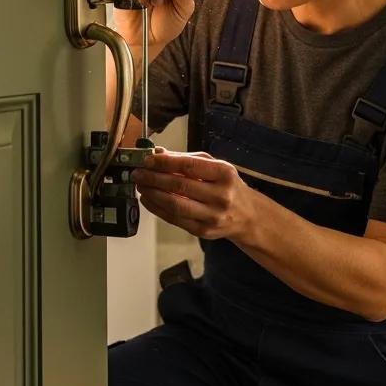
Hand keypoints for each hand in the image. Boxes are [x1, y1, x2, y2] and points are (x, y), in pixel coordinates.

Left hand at [131, 147, 256, 240]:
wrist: (248, 216)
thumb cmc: (228, 186)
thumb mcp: (215, 167)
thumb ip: (188, 160)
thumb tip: (158, 154)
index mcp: (224, 174)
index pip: (188, 166)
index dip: (164, 163)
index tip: (147, 159)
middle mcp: (221, 196)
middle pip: (179, 186)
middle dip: (153, 178)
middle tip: (137, 173)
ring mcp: (212, 216)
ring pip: (175, 205)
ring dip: (152, 194)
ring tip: (140, 186)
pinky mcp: (203, 231)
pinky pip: (175, 219)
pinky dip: (157, 209)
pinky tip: (148, 199)